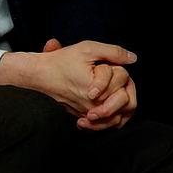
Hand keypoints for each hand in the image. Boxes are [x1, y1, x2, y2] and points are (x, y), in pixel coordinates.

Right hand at [0, 38, 137, 129]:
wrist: (39, 75)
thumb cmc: (60, 62)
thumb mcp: (88, 49)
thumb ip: (113, 52)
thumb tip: (132, 58)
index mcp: (97, 90)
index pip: (123, 79)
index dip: (118, 68)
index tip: (105, 65)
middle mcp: (94, 106)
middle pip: (127, 101)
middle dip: (124, 86)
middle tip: (115, 77)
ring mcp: (89, 113)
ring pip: (120, 116)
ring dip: (123, 103)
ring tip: (116, 90)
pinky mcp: (84, 117)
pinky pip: (108, 124)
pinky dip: (114, 115)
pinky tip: (111, 103)